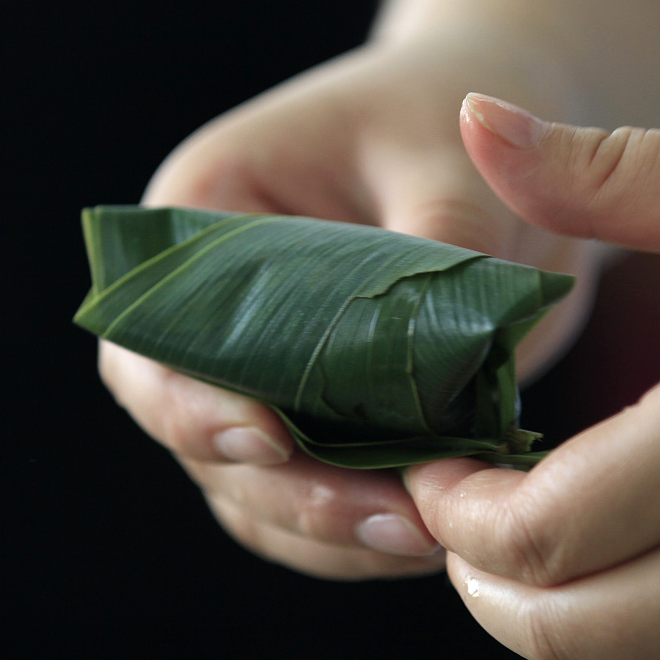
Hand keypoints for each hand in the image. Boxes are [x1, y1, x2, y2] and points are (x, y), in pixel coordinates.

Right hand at [99, 47, 598, 578]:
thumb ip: (441, 249)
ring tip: (425, 537)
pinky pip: (313, 505)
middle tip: (392, 517)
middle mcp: (209, 308)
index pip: (155, 331)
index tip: (272, 439)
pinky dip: (361, 535)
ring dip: (328, 529)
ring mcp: (258, 375)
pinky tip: (431, 537)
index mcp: (205, 214)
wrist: (504, 151)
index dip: (193, 400)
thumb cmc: (450, 121)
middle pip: (195, 432)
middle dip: (287, 489)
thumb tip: (443, 359)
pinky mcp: (320, 424)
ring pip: (252, 489)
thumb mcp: (455, 163)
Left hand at [407, 94, 659, 659]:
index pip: (535, 534)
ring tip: (551, 545)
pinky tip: (654, 578)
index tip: (437, 459)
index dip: (453, 510)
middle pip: (565, 634)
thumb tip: (471, 116)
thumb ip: (608, 170)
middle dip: (482, 583)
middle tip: (469, 510)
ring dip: (563, 630)